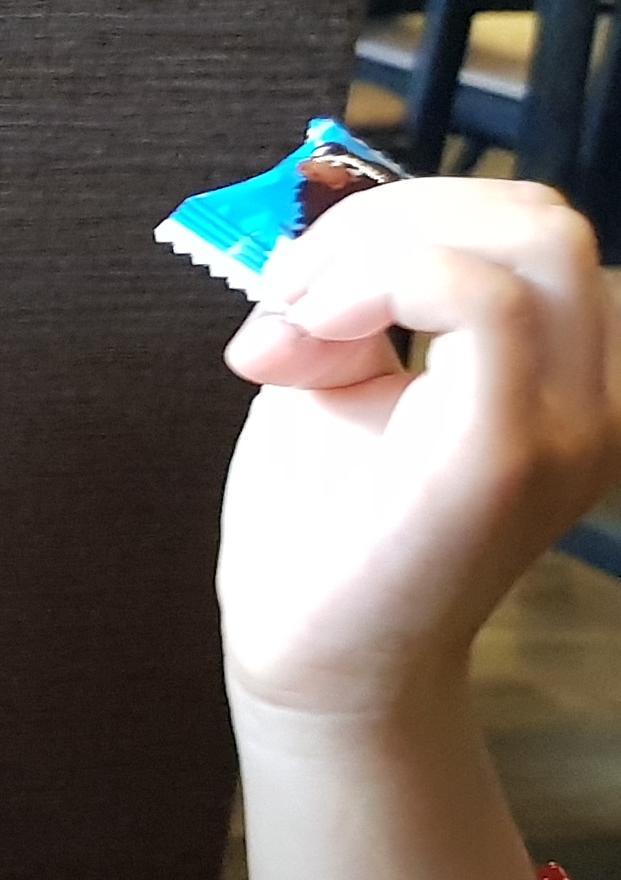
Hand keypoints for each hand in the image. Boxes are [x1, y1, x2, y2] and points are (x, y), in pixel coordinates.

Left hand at [215, 177, 620, 714]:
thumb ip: (366, 301)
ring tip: (293, 322)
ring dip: (378, 245)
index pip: (535, 230)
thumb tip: (324, 249)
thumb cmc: (323, 531)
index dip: (410, 218)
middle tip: (289, 291)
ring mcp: (569, 426)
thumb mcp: (348, 381)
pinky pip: (484, 300)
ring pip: (533, 236)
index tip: (300, 289)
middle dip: (392, 217)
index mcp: (565, 379)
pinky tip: (307, 336)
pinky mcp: (508, 452)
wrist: (312, 663)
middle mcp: (593, 401)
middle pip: (541, 217)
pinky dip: (380, 279)